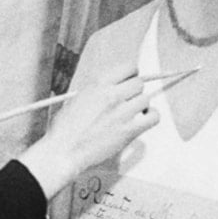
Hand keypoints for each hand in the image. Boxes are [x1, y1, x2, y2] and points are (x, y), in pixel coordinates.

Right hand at [18, 62, 159, 198]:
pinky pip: (153, 117)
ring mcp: (122, 112)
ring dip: (142, 105)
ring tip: (134, 112)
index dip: (132, 74)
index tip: (130, 79)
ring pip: (146, 99)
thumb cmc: (65, 129)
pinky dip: (151, 117)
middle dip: (135, 90)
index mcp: (98, 84)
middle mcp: (111, 95)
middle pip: (139, 83)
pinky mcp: (129, 130)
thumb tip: (112, 88)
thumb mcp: (77, 99)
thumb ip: (97, 91)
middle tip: (130, 98)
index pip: (128, 67)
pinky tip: (142, 120)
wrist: (64, 151)